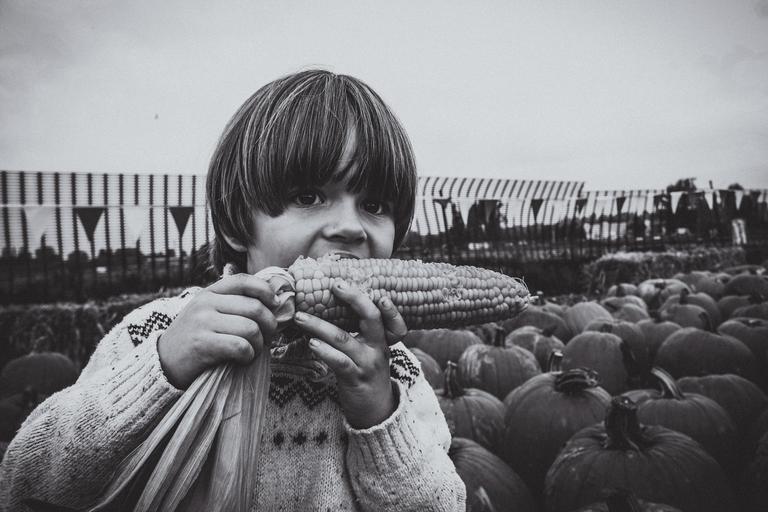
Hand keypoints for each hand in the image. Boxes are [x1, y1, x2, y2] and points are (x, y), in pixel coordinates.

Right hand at [157, 274, 279, 388]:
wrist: (163, 361)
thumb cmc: (195, 337)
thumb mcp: (207, 311)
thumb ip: (232, 303)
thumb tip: (273, 301)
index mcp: (210, 293)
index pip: (244, 281)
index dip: (266, 290)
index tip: (275, 304)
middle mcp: (206, 303)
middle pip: (255, 308)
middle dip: (269, 325)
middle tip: (267, 337)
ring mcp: (203, 323)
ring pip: (251, 329)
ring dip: (259, 344)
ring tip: (253, 350)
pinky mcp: (203, 344)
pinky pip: (240, 347)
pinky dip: (249, 355)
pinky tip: (243, 359)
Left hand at [293, 282, 408, 428]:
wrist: (377, 413)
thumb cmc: (368, 377)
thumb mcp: (371, 354)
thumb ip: (361, 334)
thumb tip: (334, 308)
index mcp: (383, 340)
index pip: (391, 317)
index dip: (388, 305)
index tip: (379, 292)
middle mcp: (378, 349)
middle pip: (371, 318)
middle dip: (354, 298)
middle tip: (336, 285)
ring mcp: (367, 364)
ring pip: (343, 339)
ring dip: (319, 325)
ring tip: (300, 317)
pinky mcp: (354, 379)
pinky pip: (338, 362)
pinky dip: (324, 351)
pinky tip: (312, 343)